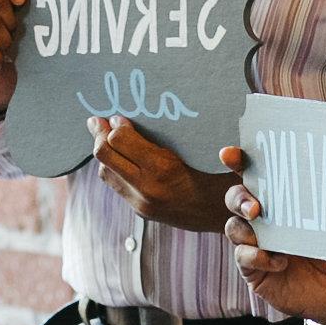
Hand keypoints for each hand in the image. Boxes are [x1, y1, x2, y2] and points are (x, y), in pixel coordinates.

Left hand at [92, 116, 234, 230]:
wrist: (227, 218)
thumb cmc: (223, 178)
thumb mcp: (210, 151)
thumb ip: (189, 131)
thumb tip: (168, 106)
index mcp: (164, 169)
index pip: (120, 141)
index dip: (116, 124)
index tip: (119, 115)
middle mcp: (148, 188)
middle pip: (104, 154)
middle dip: (99, 133)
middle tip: (98, 120)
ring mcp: (141, 203)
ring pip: (104, 171)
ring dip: (104, 152)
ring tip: (105, 135)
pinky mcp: (140, 210)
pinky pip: (114, 185)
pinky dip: (111, 167)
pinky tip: (119, 156)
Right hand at [223, 148, 325, 322]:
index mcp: (283, 200)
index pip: (255, 175)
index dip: (238, 161)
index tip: (230, 154)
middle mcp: (264, 219)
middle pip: (234, 198)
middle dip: (239, 198)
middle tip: (255, 207)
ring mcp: (256, 244)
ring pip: (233, 227)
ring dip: (244, 228)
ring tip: (263, 233)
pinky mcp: (254, 269)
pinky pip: (243, 257)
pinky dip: (257, 256)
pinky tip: (280, 261)